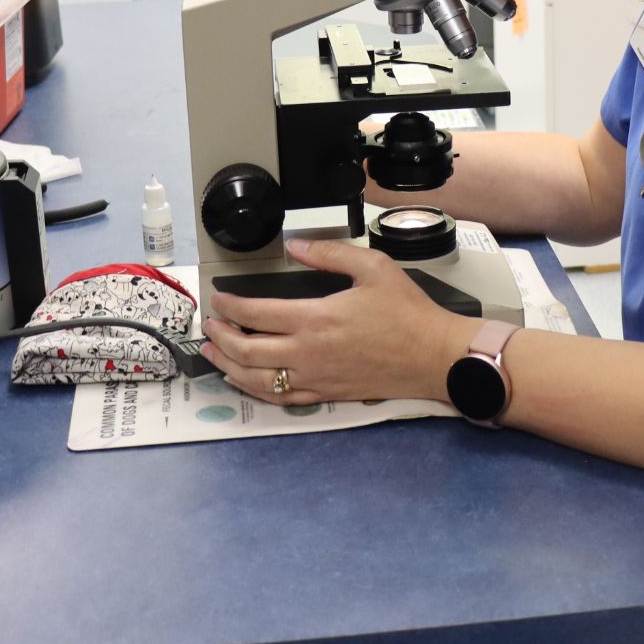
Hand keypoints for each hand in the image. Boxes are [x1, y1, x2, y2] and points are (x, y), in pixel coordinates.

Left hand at [200, 237, 468, 405]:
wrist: (433, 356)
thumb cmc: (408, 313)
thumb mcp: (372, 267)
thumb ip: (329, 253)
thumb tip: (295, 246)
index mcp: (316, 319)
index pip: (256, 314)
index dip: (229, 306)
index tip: (219, 298)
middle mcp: (309, 353)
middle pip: (246, 350)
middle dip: (220, 336)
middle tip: (210, 324)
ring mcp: (315, 378)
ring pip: (256, 379)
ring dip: (228, 366)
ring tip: (214, 353)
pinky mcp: (326, 394)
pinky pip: (280, 397)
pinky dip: (255, 389)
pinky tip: (245, 380)